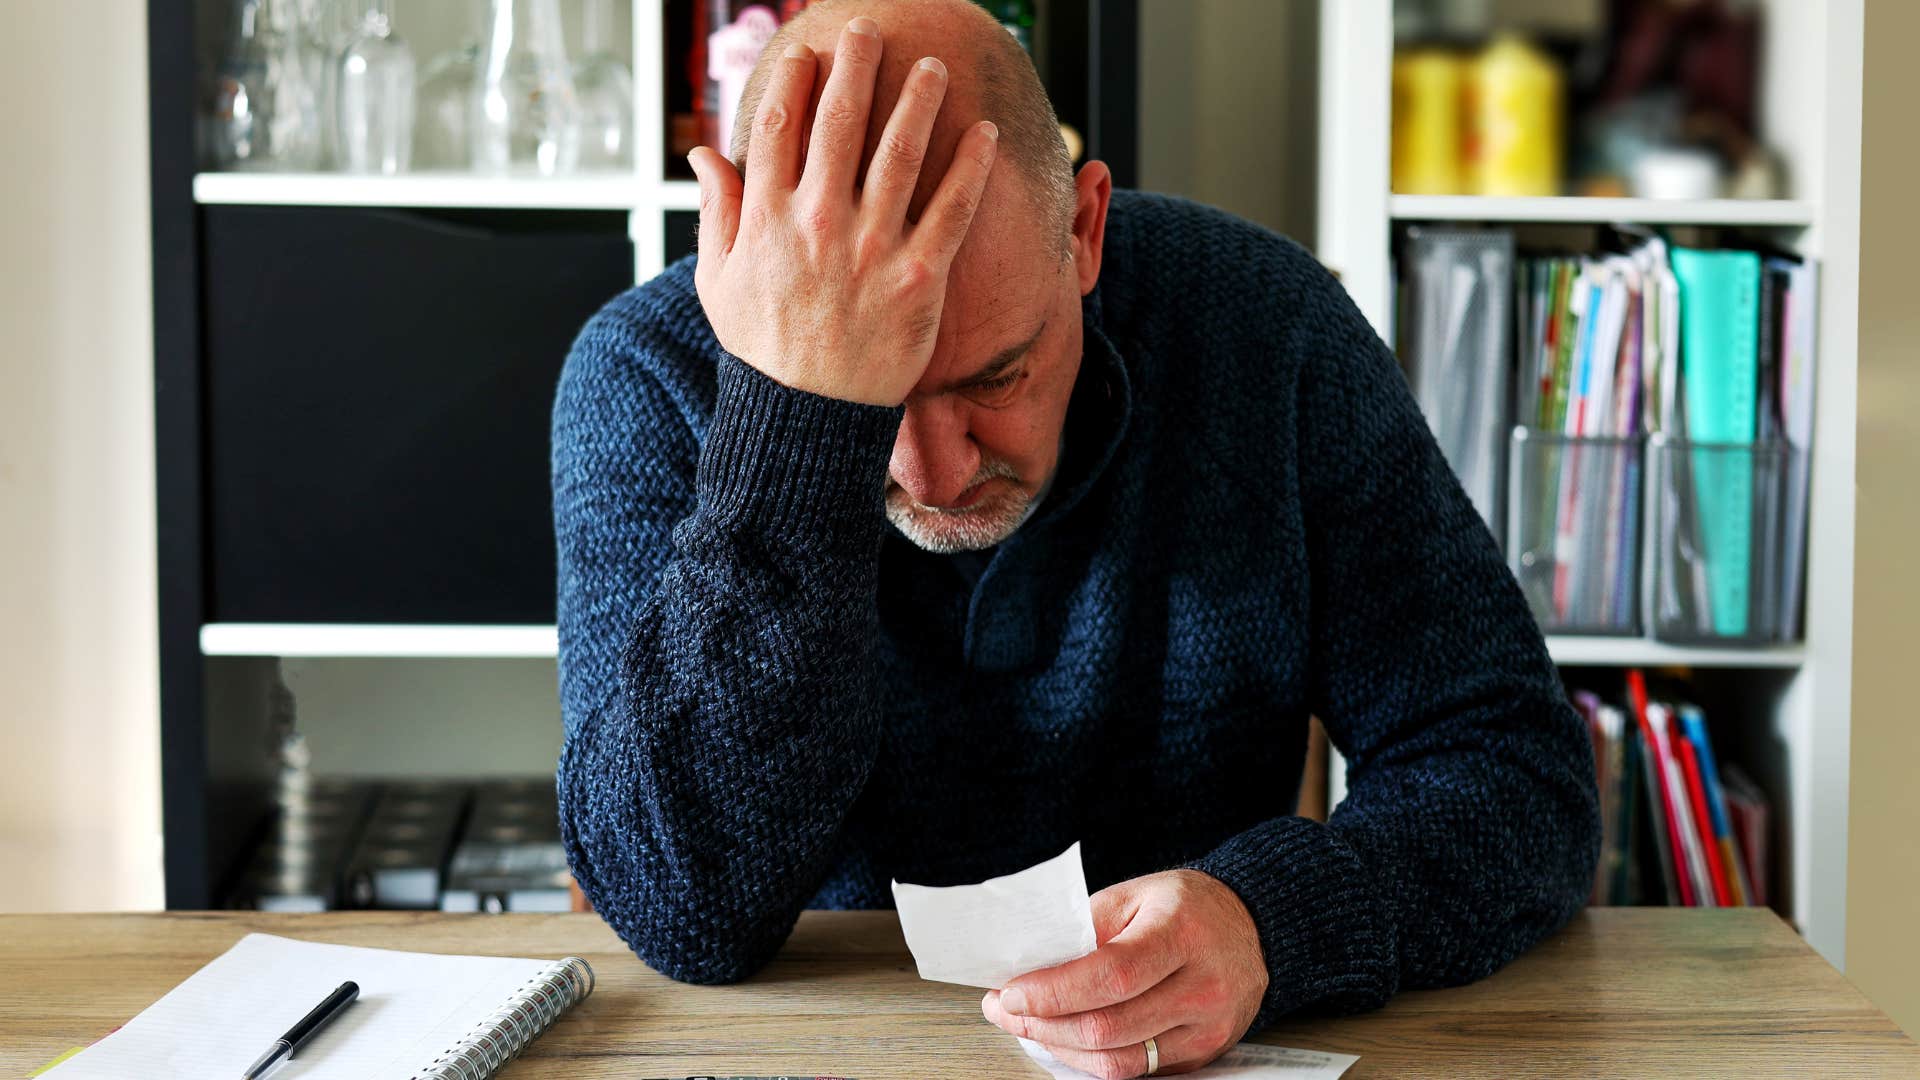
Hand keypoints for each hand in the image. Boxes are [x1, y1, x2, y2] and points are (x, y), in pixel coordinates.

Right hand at [685, 17, 1000, 406]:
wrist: (807, 420)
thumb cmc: (763, 352)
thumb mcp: (718, 283)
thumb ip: (715, 211)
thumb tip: (702, 155)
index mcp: (766, 220)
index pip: (780, 127)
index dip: (794, 80)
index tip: (808, 52)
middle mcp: (817, 224)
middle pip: (839, 122)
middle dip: (856, 66)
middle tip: (871, 30)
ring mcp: (870, 249)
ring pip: (899, 153)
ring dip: (918, 100)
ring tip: (933, 68)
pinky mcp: (918, 278)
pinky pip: (951, 210)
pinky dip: (970, 167)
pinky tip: (983, 134)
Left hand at [982, 870, 1267, 1078]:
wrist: (1252, 927)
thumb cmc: (1187, 907)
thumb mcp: (1135, 896)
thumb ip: (1085, 930)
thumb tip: (1029, 966)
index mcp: (1182, 933)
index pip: (1111, 975)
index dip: (1054, 991)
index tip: (1012, 991)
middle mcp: (1202, 986)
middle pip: (1109, 1027)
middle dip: (1043, 1023)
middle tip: (1007, 1008)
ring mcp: (1207, 1026)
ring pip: (1119, 1060)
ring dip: (1061, 1047)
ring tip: (1030, 1023)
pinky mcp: (1204, 1052)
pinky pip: (1138, 1070)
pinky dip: (1092, 1058)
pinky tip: (1067, 1037)